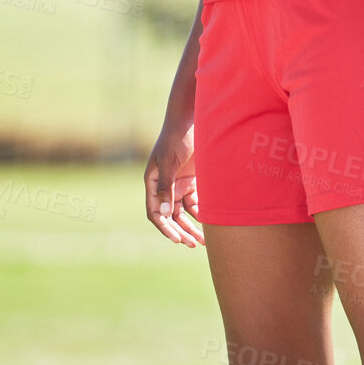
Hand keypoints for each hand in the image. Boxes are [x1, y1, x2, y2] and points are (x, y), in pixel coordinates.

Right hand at [144, 120, 204, 247]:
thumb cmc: (177, 138)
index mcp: (153, 183)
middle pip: (170, 216)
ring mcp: (179, 184)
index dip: (165, 227)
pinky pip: (195, 203)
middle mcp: (165, 186)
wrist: (193, 120)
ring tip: (202, 241)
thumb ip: (167, 187)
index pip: (155, 212)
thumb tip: (163, 214)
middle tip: (191, 244)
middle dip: (180, 231)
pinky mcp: (193, 181)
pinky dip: (201, 213)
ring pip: (183, 213)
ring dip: (191, 227)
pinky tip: (210, 221)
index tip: (176, 239)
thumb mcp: (170, 162)